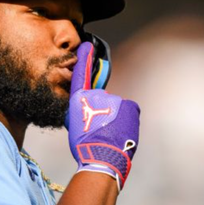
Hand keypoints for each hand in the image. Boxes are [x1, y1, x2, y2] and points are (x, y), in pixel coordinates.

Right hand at [66, 42, 139, 191]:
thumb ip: (80, 112)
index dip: (84, 59)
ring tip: (111, 135)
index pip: (81, 74)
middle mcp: (97, 95)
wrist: (102, 158)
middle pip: (102, 99)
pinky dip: (126, 120)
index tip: (87, 46)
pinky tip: (121, 132)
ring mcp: (115, 99)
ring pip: (116, 108)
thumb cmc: (85, 146)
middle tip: (100, 130)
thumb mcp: (74, 126)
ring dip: (115, 118)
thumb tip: (87, 109)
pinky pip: (128, 112)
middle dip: (103, 111)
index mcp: (80, 99)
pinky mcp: (129, 106)